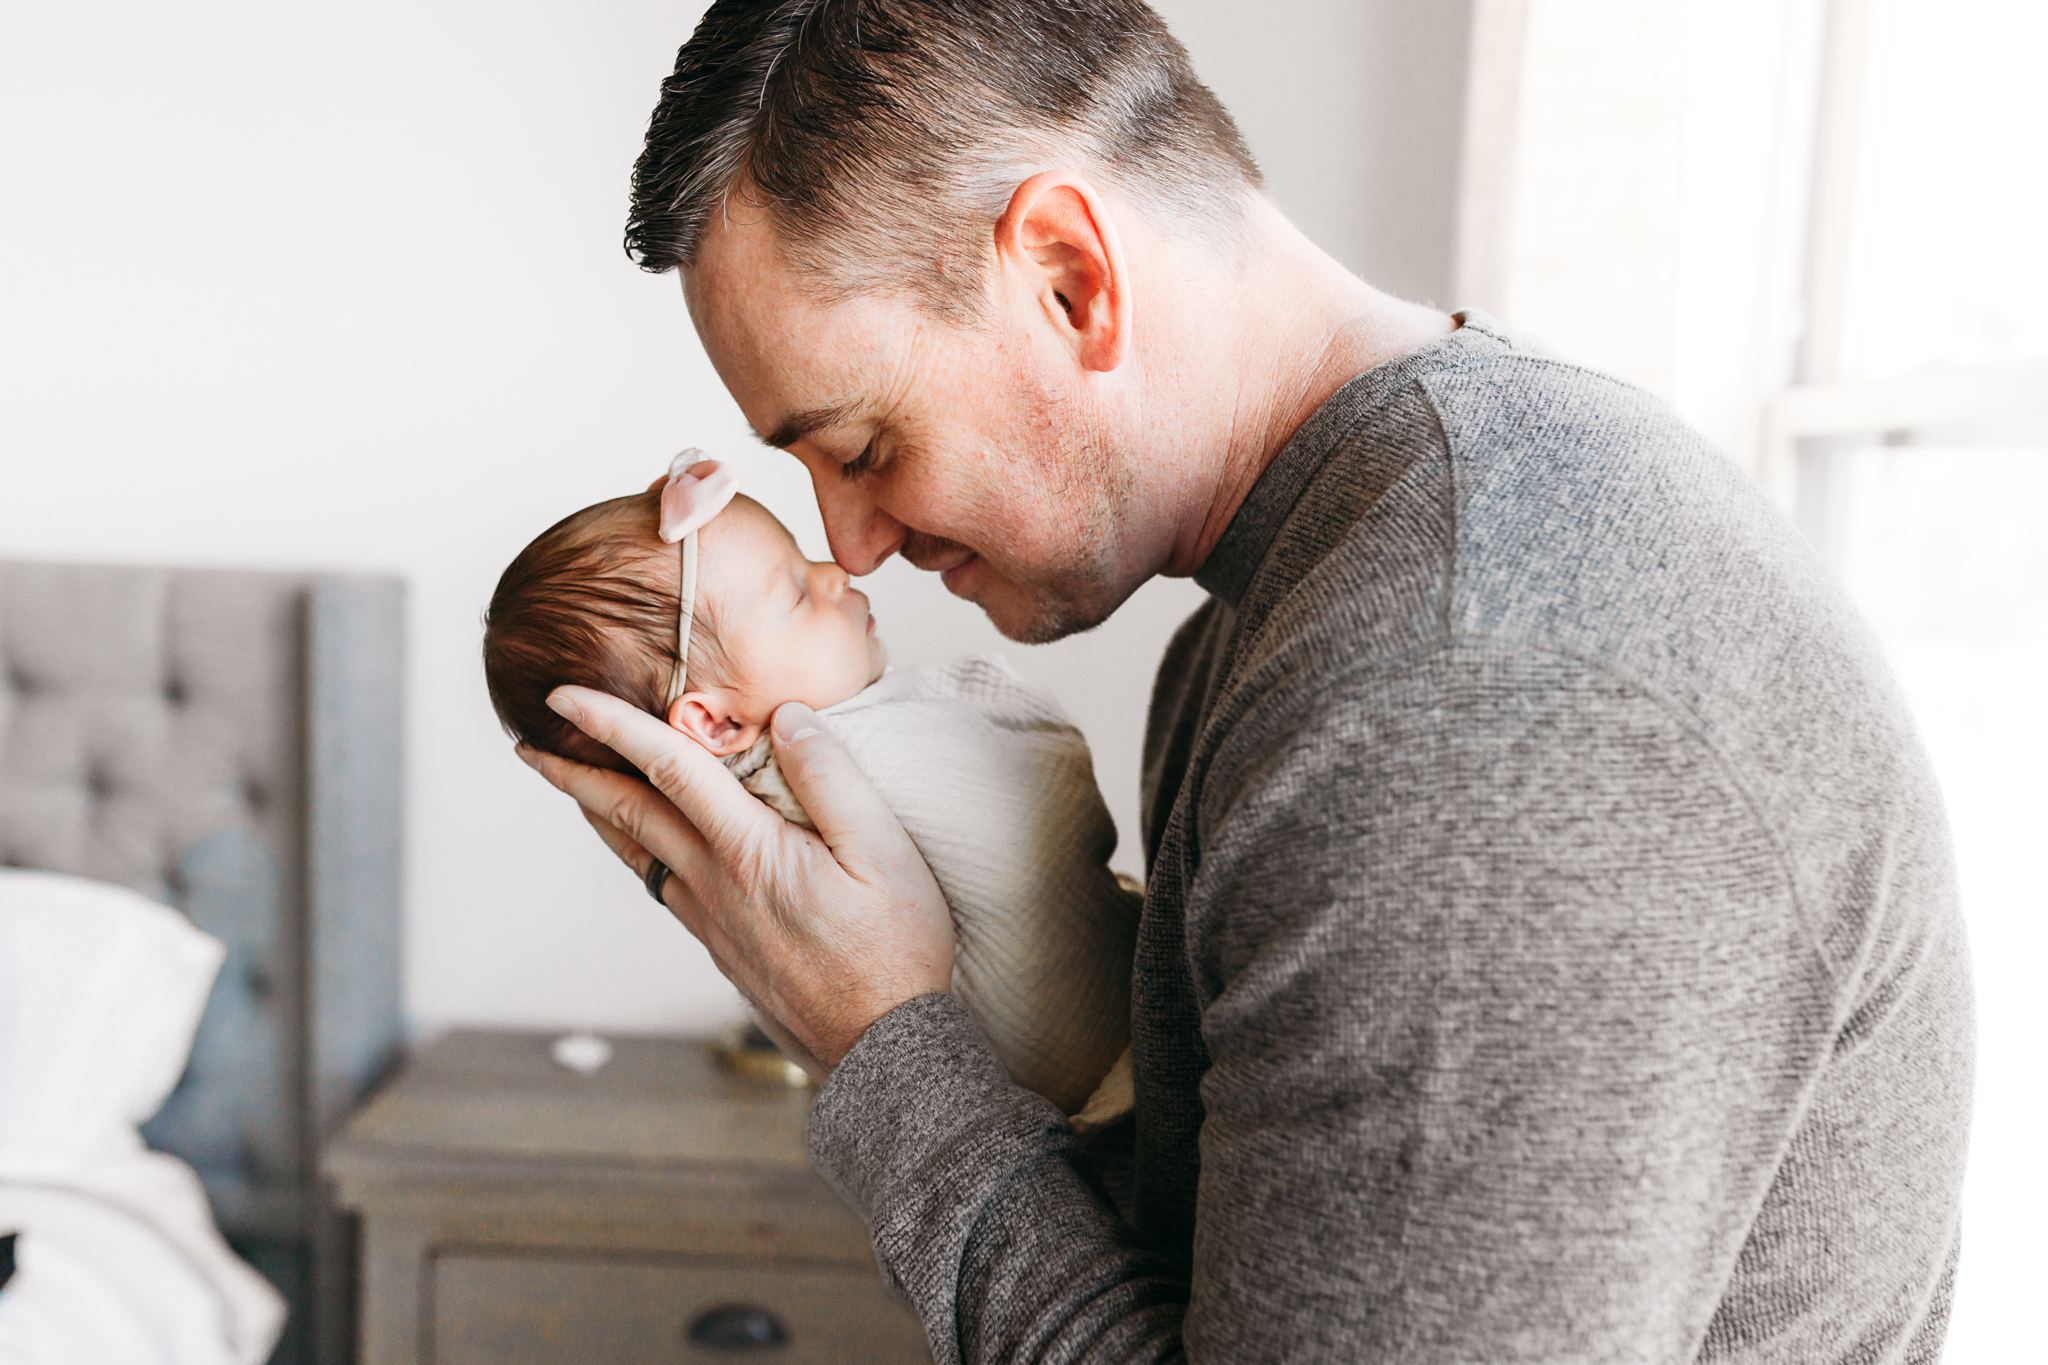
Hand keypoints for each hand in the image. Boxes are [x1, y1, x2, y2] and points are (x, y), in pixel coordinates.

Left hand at [519, 688, 954, 1075]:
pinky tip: (647, 851)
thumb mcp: (884, 850)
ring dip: (597, 814)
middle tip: (531, 745)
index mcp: (748, 849)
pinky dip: (637, 853)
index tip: (564, 696)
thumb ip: (832, 777)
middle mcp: (714, 883)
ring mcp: (712, 921)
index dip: (612, 724)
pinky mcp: (721, 949)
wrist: (881, 1049)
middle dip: (574, 773)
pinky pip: (663, 887)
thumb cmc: (893, 949)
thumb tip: (788, 716)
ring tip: (572, 789)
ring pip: (637, 855)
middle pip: (628, 813)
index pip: (667, 768)